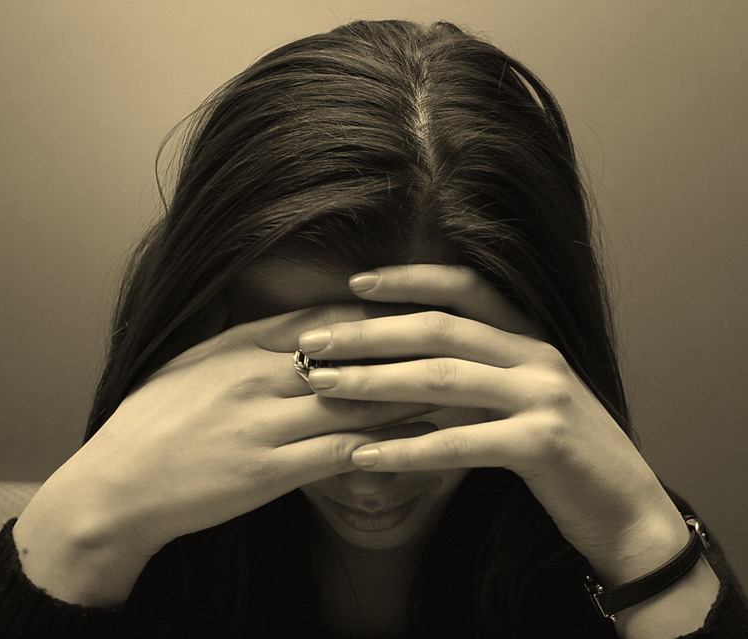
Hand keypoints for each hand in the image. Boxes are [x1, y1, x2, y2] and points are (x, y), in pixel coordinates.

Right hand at [18, 301, 434, 560]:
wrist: (116, 485)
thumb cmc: (151, 421)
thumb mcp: (192, 363)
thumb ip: (243, 343)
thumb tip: (289, 328)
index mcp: (240, 345)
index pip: (324, 316)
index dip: (377, 312)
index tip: (416, 310)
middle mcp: (257, 376)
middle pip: (350, 351)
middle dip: (406, 346)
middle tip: (454, 342)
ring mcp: (264, 423)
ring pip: (354, 399)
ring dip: (408, 394)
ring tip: (453, 389)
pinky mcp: (267, 471)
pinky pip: (339, 450)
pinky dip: (383, 444)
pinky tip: (419, 441)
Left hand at [298, 264, 690, 584]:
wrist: (625, 508)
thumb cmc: (560, 454)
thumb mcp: (518, 402)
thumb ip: (472, 380)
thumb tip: (395, 372)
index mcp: (529, 338)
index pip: (464, 288)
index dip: (409, 279)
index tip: (354, 282)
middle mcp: (537, 356)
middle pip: (439, 330)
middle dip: (370, 333)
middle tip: (314, 341)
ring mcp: (543, 397)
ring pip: (443, 379)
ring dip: (374, 382)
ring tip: (322, 386)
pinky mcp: (543, 444)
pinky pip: (459, 442)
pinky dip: (405, 448)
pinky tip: (362, 455)